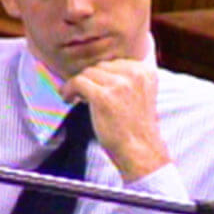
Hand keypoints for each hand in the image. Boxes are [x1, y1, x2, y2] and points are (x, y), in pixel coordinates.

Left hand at [60, 59, 170, 181]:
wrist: (139, 150)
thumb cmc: (134, 126)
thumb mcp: (137, 94)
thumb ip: (123, 79)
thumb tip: (92, 70)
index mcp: (145, 71)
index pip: (114, 63)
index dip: (101, 76)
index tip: (95, 88)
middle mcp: (135, 74)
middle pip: (100, 67)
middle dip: (90, 80)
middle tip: (83, 95)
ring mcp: (120, 85)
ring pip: (87, 73)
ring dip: (78, 85)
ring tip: (76, 98)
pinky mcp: (103, 96)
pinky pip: (78, 82)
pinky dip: (68, 89)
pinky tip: (68, 99)